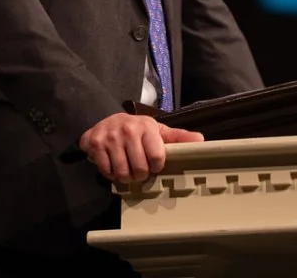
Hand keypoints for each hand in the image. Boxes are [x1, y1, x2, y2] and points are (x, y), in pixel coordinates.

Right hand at [78, 112, 203, 182]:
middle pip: (140, 169)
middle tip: (139, 169)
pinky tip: (114, 165)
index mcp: (147, 127)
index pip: (157, 157)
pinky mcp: (95, 144)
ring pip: (122, 173)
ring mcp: (110, 137)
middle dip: (141, 174)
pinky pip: (106, 172)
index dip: (157, 166)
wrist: (105, 119)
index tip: (154, 163)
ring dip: (126, 177)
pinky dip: (111, 174)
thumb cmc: (136, 129)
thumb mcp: (158, 130)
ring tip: (128, 168)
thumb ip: (178, 137)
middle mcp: (128, 130)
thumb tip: (201, 140)